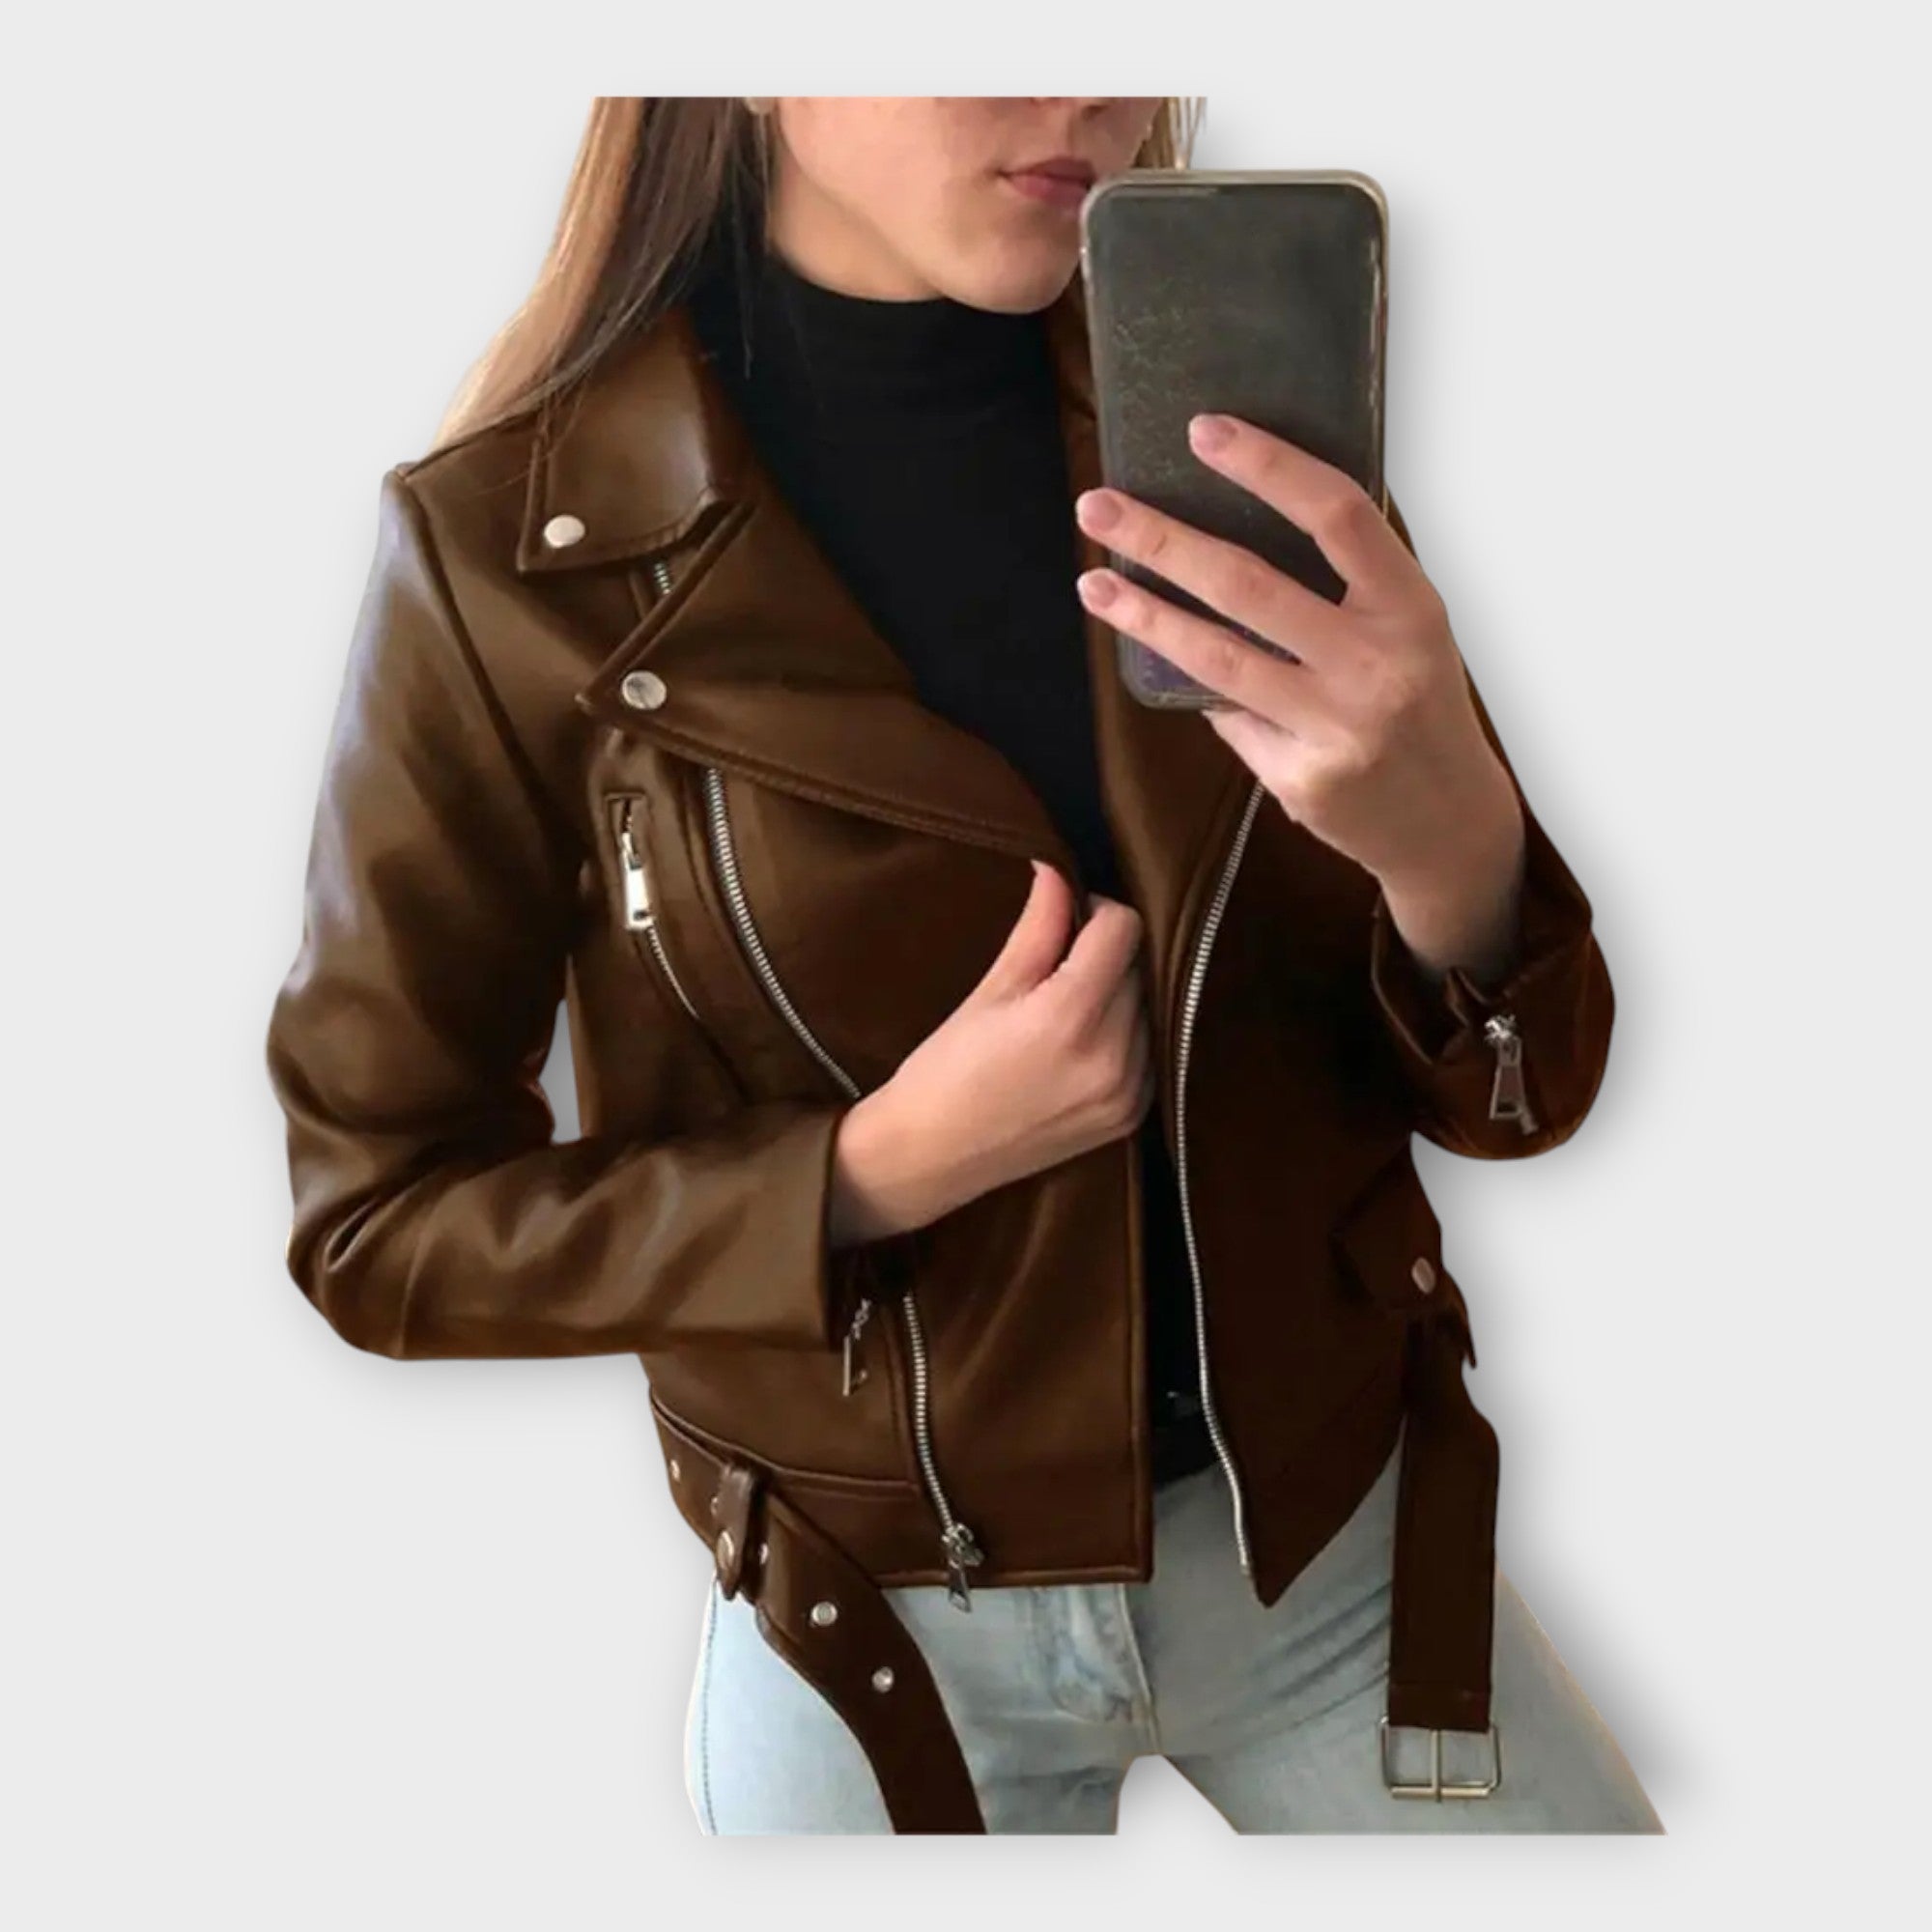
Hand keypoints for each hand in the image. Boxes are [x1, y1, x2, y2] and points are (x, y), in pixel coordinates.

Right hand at [829, 860, 1154, 1241]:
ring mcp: (1128, 1092)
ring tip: (1065, 1009)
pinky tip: (1081, 1043)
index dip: (1095, 911)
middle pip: (1138, 967)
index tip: (1066, 919)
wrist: (933, 1157)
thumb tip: (1058, 870)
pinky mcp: (1132, 1116)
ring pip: (1148, 1006)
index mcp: (1071, 1017)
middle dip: (1104, 954)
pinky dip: (1125, 1034)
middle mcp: (1113, 1056)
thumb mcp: (990, 991)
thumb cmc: (947, 1069)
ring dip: (1118, 994)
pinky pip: (1150, 1050)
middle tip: (1057, 966)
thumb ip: (1038, 927)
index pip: (1124, 929)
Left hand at [1070, 414, 1521, 920]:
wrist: (1448, 823)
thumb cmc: (1419, 706)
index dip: (1268, 466)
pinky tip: (1168, 665)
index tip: (1203, 432)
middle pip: (1248, 584)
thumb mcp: (1409, 631)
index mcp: (1410, 607)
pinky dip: (1198, 689)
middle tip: (1099, 506)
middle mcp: (1375, 664)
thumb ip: (1343, 587)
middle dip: (1162, 540)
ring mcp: (1336, 726)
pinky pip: (1228, 718)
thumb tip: (1232, 539)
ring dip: (1145, 615)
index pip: (1337, 514)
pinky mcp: (1300, 779)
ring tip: (1093, 583)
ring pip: (1217, 658)